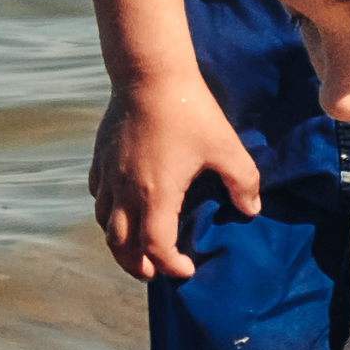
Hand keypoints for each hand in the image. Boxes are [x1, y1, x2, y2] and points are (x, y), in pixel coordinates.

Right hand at [92, 75, 257, 280]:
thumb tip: (251, 209)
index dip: (171, 266)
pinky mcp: (100, 158)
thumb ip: (243, 183)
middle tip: (153, 274)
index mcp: (156, 196)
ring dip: (120, 243)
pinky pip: (98, 196)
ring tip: (136, 249)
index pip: (156, 248)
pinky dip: (108, 213)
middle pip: (121, 246)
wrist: (149, 75)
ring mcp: (109, 175)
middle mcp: (126, 191)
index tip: (187, 268)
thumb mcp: (227, 148)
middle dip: (137, 266)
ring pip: (105, 224)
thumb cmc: (190, 111)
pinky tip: (121, 209)